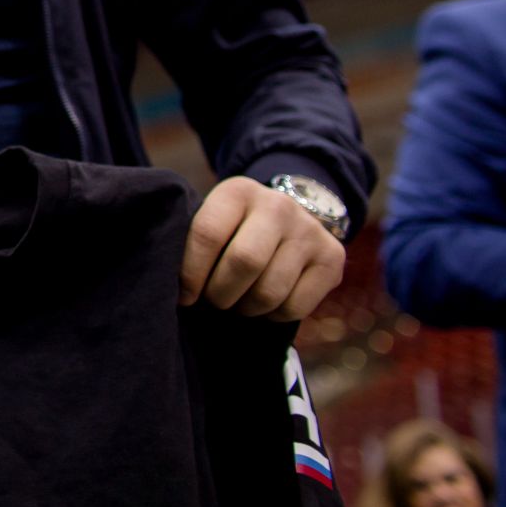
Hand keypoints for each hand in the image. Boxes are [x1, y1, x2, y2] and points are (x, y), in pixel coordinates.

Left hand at [180, 177, 344, 319]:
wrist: (289, 218)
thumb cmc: (235, 230)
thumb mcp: (213, 221)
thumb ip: (193, 245)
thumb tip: (173, 291)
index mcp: (238, 191)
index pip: (207, 234)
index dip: (191, 274)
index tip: (185, 296)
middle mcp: (277, 205)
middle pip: (244, 263)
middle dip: (221, 294)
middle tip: (214, 300)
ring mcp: (309, 230)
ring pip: (270, 291)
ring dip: (246, 308)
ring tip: (238, 302)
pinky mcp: (332, 258)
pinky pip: (295, 307)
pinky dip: (273, 315)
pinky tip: (265, 302)